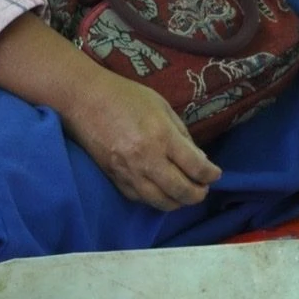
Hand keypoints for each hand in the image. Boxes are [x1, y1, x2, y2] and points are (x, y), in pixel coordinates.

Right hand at [61, 73, 221, 211]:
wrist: (84, 100)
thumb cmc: (125, 96)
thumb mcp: (162, 106)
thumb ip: (181, 134)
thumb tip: (197, 159)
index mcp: (162, 136)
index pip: (197, 168)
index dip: (211, 175)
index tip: (215, 174)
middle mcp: (146, 159)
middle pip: (182, 191)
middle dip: (198, 194)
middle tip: (202, 188)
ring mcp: (128, 172)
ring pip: (161, 202)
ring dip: (178, 202)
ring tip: (183, 194)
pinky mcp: (114, 178)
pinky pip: (140, 198)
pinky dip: (155, 199)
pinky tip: (160, 191)